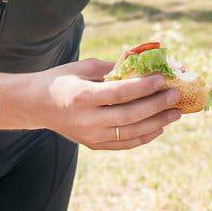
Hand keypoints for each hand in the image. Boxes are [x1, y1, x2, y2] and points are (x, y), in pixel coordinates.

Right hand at [32, 58, 182, 150]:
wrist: (36, 105)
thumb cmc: (62, 79)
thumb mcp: (83, 68)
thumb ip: (112, 68)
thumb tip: (142, 66)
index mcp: (82, 96)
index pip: (119, 93)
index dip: (143, 87)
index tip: (162, 79)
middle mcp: (87, 119)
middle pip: (129, 115)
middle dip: (156, 105)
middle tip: (176, 96)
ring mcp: (90, 135)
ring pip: (130, 133)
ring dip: (157, 123)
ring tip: (175, 113)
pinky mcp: (93, 144)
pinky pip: (124, 144)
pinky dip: (144, 137)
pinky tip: (159, 127)